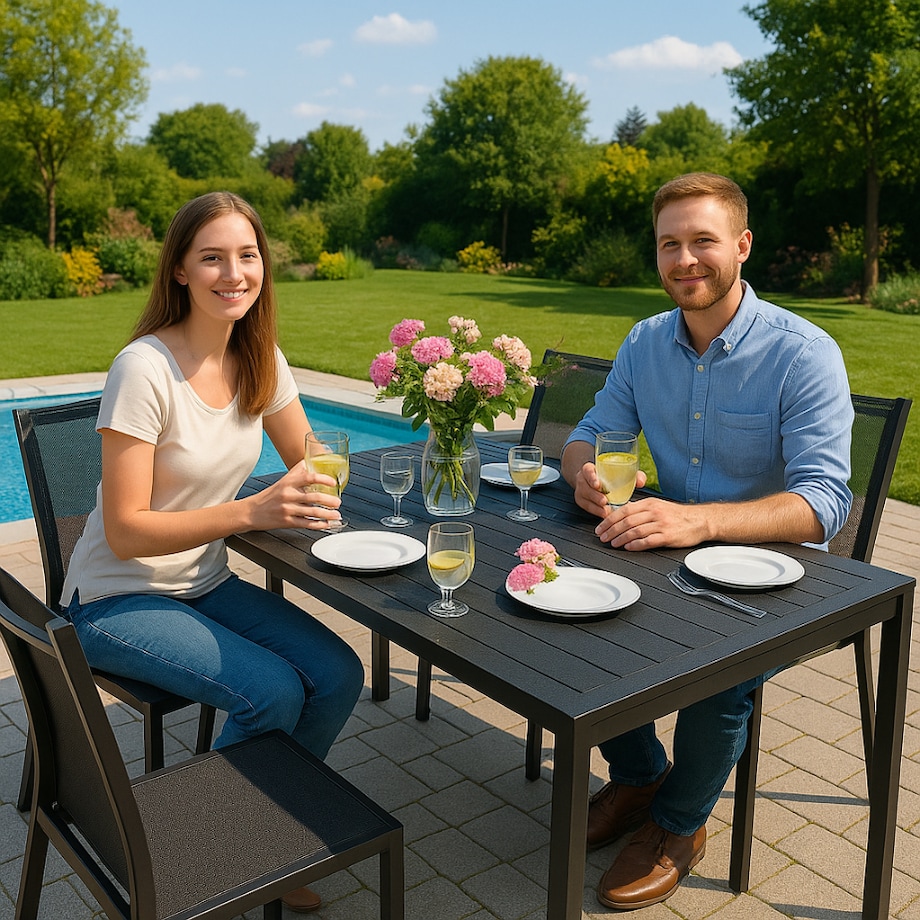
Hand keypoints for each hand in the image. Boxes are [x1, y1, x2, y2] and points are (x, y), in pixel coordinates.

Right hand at [243, 462, 341, 530]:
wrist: (251, 512)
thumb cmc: (269, 495)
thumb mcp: (283, 480)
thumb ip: (297, 471)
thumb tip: (311, 460)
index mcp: (288, 482)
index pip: (309, 477)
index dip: (324, 479)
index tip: (334, 483)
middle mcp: (288, 495)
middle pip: (314, 497)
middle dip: (330, 500)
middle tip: (338, 502)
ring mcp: (287, 509)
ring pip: (312, 512)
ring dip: (327, 514)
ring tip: (336, 514)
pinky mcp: (286, 522)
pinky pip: (306, 524)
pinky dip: (319, 525)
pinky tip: (326, 524)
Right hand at [573, 462, 647, 518]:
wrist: (598, 481)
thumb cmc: (611, 476)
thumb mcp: (622, 472)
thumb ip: (634, 475)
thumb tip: (641, 482)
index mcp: (590, 469)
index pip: (587, 470)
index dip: (591, 477)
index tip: (598, 484)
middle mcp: (583, 479)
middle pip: (584, 486)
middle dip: (594, 495)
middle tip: (605, 501)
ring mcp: (580, 490)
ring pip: (584, 498)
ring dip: (595, 505)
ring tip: (606, 510)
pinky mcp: (581, 501)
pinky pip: (586, 507)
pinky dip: (595, 511)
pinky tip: (604, 514)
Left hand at [594, 496, 709, 550]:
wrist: (700, 520)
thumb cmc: (677, 515)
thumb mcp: (658, 506)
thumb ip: (640, 510)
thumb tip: (621, 515)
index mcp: (649, 504)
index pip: (624, 510)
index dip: (609, 520)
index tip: (601, 527)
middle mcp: (654, 512)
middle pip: (627, 521)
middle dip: (611, 530)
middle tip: (603, 537)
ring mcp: (661, 524)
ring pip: (635, 531)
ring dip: (621, 538)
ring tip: (613, 543)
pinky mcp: (667, 536)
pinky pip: (648, 541)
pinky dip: (636, 545)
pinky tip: (628, 547)